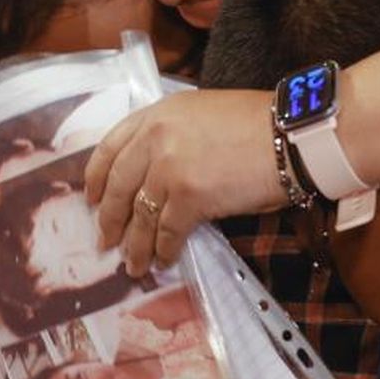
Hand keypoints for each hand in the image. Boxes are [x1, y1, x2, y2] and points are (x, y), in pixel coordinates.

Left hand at [84, 88, 287, 275]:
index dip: (96, 177)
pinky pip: (167, 231)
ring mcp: (168, 167)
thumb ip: (172, 134)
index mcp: (157, 114)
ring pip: (140, 215)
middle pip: (117, 185)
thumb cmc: (257, 123)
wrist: (290, 135)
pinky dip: (163, 250)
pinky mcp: (189, 196)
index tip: (89, 198)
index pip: (110, 147)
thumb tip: (156, 172)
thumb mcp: (201, 114)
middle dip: (109, 218)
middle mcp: (155, 137)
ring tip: (132, 265)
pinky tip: (163, 261)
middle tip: (104, 241)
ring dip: (134, 245)